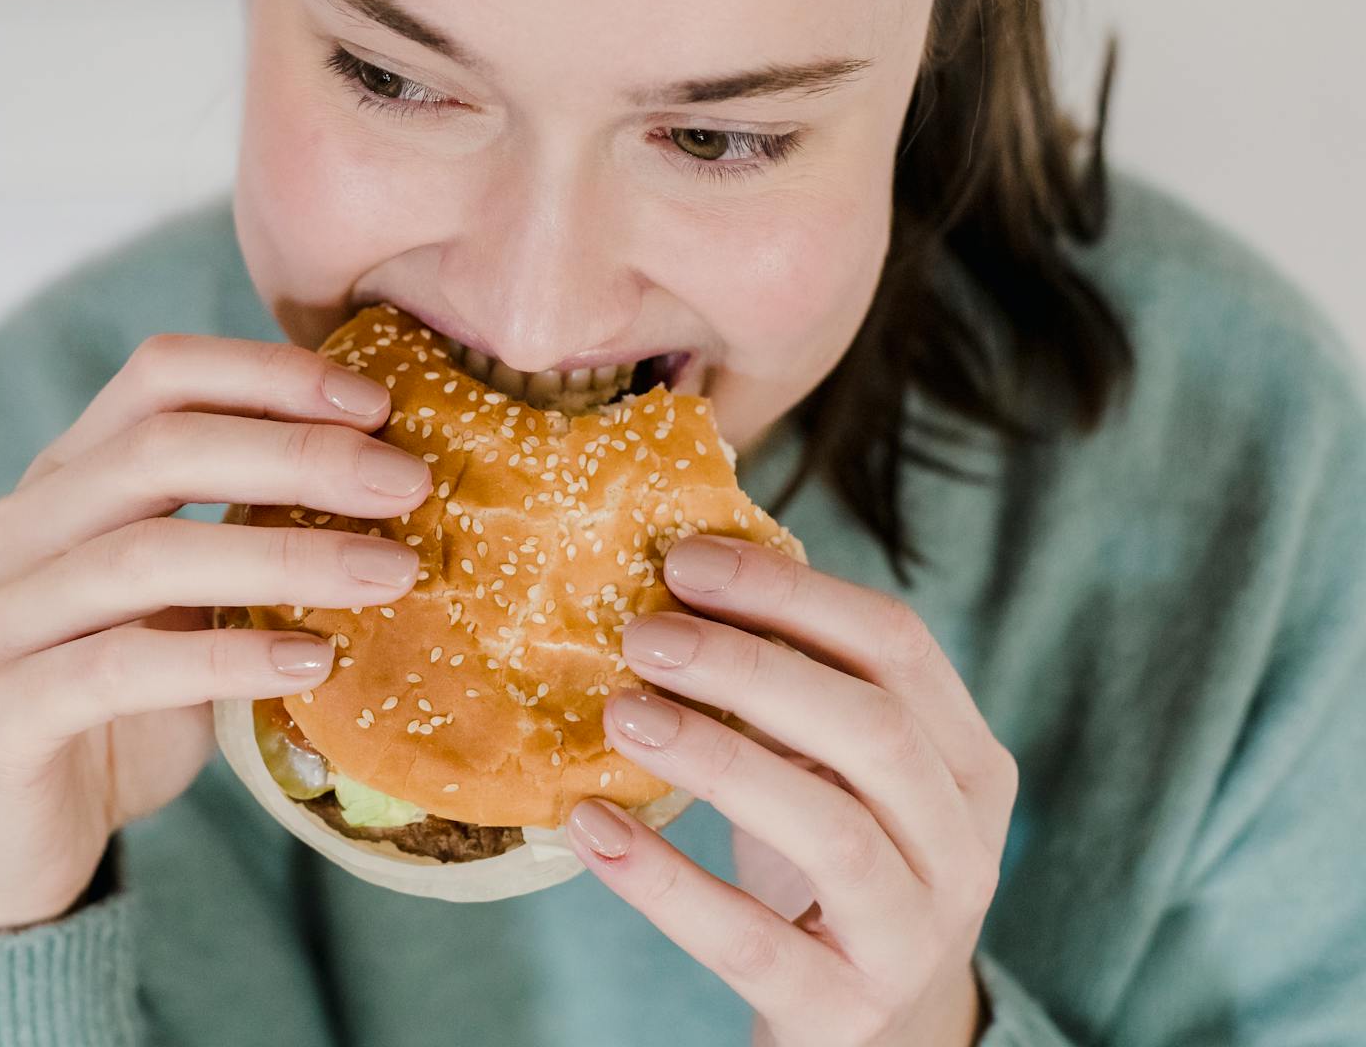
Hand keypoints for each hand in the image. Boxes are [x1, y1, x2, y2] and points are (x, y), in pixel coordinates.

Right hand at [0, 333, 432, 929]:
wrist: (21, 843)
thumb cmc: (127, 705)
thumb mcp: (191, 602)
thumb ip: (249, 534)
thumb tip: (395, 481)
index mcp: (69, 475)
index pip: (161, 375)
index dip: (269, 374)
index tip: (379, 403)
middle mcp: (23, 526)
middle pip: (159, 448)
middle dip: (299, 455)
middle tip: (408, 483)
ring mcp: (2, 617)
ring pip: (145, 555)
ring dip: (285, 557)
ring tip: (391, 573)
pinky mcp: (3, 710)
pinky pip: (121, 669)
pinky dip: (226, 659)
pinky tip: (312, 663)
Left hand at [564, 537, 1015, 1046]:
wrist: (877, 1035)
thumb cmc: (837, 872)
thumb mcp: (836, 775)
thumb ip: (791, 690)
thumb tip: (675, 578)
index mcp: (967, 764)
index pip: (899, 647)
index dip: (791, 593)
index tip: (685, 560)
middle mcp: (963, 847)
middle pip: (873, 729)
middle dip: (751, 667)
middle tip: (643, 633)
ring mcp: (912, 937)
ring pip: (832, 831)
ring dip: (716, 758)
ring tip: (621, 714)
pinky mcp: (844, 1013)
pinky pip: (749, 942)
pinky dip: (664, 879)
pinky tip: (592, 827)